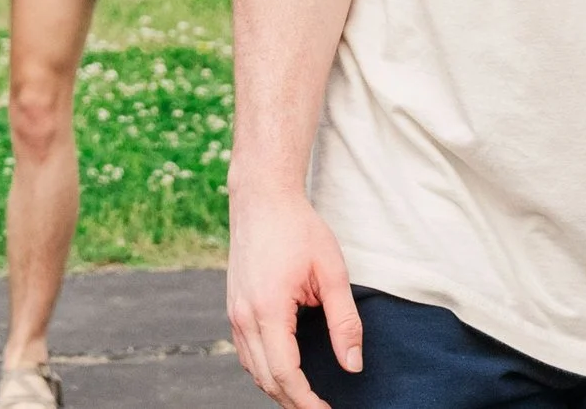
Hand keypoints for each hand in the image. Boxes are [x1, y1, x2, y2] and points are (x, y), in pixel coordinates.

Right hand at [227, 188, 359, 408]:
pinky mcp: (233, 307)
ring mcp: (234, 312)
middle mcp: (244, 316)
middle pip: (266, 379)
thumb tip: (353, 364)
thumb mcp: (331, 272)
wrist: (261, 198)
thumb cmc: (298, 229)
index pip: (286, 373)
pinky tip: (285, 369)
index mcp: (268, 310)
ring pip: (252, 369)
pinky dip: (265, 369)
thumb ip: (344, 322)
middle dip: (293, 401)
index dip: (306, 401)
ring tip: (307, 396)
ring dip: (277, 388)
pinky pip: (245, 352)